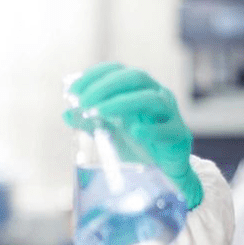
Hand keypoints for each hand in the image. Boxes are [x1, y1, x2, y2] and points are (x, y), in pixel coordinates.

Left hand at [64, 62, 202, 209]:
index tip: (73, 90)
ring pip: (151, 99)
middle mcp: (156, 95)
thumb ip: (90, 123)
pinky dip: (150, 130)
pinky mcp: (178, 136)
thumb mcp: (111, 133)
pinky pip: (166, 129)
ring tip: (99, 113)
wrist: (165, 173)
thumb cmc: (139, 147)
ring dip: (122, 103)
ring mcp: (170, 114)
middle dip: (106, 86)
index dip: (95, 75)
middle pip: (135, 78)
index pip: (118, 71)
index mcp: (139, 90)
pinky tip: (134, 133)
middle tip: (84, 102)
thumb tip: (65, 115)